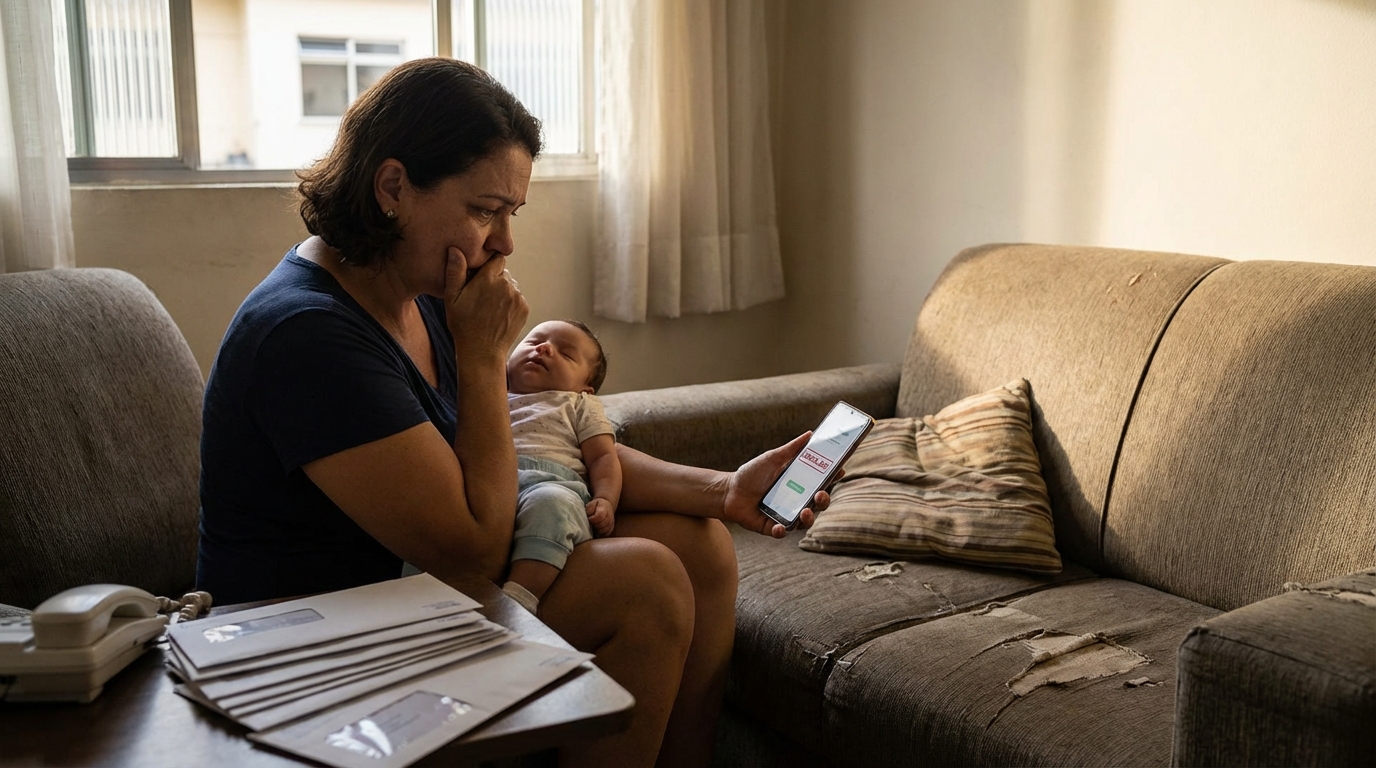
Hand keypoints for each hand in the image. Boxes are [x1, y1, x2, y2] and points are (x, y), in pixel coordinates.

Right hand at [444, 248, 527, 361]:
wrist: (482, 352)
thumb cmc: (462, 325)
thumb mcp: (451, 298)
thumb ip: (455, 271)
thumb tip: (455, 249)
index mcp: (488, 278)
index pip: (496, 258)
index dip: (488, 265)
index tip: (481, 274)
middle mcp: (506, 284)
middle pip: (504, 272)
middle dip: (494, 279)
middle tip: (482, 295)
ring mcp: (517, 297)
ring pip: (511, 285)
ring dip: (503, 291)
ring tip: (489, 307)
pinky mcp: (524, 308)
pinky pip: (517, 298)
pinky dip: (510, 303)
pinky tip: (498, 314)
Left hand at [585, 497, 614, 536]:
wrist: (607, 506)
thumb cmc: (597, 506)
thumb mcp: (592, 504)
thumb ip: (589, 509)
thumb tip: (588, 517)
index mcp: (604, 508)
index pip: (599, 516)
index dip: (592, 519)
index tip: (588, 519)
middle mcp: (609, 516)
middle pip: (602, 524)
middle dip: (594, 525)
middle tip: (590, 523)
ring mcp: (611, 522)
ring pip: (605, 530)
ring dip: (597, 530)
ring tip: (593, 527)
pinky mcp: (611, 527)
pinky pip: (607, 533)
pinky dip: (601, 534)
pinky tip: (597, 530)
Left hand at [722, 432, 836, 537]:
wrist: (728, 491)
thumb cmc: (751, 474)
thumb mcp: (772, 458)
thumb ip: (791, 449)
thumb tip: (811, 434)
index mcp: (799, 483)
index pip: (822, 481)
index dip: (833, 477)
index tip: (840, 469)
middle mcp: (797, 500)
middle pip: (819, 503)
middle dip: (824, 500)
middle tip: (821, 494)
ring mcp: (787, 515)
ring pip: (806, 521)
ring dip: (808, 518)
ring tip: (805, 511)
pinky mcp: (774, 528)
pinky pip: (783, 533)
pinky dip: (782, 531)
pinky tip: (779, 526)